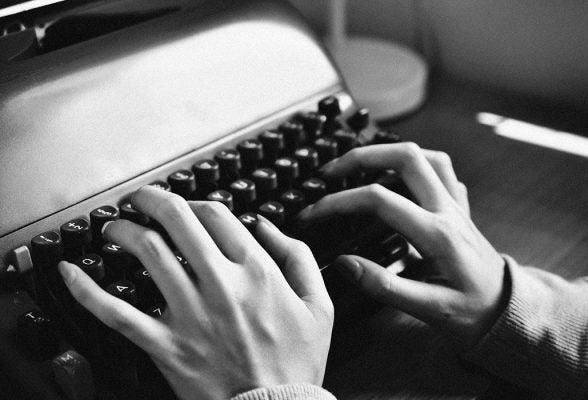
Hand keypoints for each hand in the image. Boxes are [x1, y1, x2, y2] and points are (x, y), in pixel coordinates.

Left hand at [58, 186, 332, 398]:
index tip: (190, 208)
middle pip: (177, 222)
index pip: (217, 216)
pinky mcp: (166, 345)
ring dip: (124, 232)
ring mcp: (190, 314)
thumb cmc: (296, 362)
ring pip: (148, 255)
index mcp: (256, 272)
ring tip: (115, 226)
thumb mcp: (319, 304)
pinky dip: (88, 291)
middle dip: (153, 200)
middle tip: (141, 198)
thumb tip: (266, 225)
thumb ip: (298, 256)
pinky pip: (118, 313)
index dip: (198, 203)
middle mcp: (221, 285)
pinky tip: (70, 274)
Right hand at [299, 143, 505, 346]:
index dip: (340, 202)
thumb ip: (384, 286)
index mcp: (437, 234)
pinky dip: (414, 163)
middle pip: (405, 157)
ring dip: (388, 153)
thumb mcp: (429, 310)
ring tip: (359, 167)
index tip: (314, 212)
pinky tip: (397, 176)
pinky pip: (440, 170)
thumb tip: (345, 264)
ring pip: (425, 156)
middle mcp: (447, 210)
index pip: (380, 200)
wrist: (508, 313)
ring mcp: (455, 205)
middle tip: (330, 172)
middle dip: (361, 156)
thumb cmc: (473, 314)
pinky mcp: (459, 208)